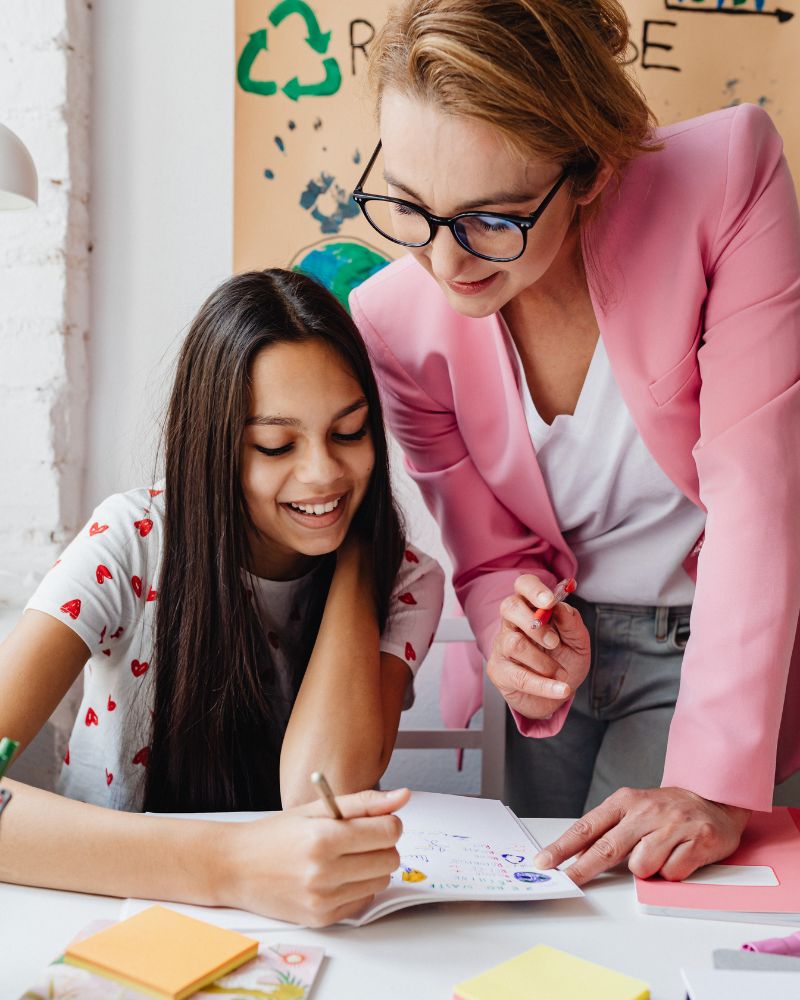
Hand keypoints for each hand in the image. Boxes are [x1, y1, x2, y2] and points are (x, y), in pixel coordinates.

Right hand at [222, 787, 408, 925]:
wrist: (234, 867)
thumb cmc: (275, 834)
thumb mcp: (316, 808)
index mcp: (324, 837)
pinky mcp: (322, 919)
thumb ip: (364, 803)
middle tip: (361, 839)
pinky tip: (337, 876)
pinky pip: (363, 902)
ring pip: (381, 882)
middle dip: (383, 845)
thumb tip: (403, 797)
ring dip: (372, 867)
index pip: (388, 832)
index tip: (379, 821)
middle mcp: (324, 872)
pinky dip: (358, 887)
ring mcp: (323, 900)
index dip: (390, 823)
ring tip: (346, 857)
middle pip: (390, 859)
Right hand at [487, 574, 589, 719]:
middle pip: (510, 607)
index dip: (534, 589)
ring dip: (544, 661)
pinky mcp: (499, 671)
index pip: (524, 585)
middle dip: (533, 623)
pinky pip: (519, 676)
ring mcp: (502, 646)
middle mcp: (513, 623)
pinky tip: (560, 689)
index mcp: (532, 608)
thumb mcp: (578, 642)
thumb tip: (562, 607)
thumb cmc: (565, 662)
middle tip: (554, 642)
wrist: (557, 694)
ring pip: (515, 643)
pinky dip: (544, 685)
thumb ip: (572, 624)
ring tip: (560, 673)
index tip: (550, 601)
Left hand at [533, 786, 750, 884]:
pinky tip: (680, 854)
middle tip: (566, 882)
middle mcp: (646, 811)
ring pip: (642, 866)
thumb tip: (578, 857)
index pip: (587, 827)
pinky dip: (673, 871)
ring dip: (647, 869)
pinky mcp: (697, 840)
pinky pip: (672, 873)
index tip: (544, 862)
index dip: (563, 847)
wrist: (716, 800)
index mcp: (625, 801)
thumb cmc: (667, 810)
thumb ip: (610, 830)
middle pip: (606, 849)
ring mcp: (672, 825)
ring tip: (660, 853)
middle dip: (582, 870)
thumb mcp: (634, 810)